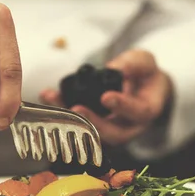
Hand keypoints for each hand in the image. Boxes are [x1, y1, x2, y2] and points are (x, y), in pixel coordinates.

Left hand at [40, 50, 172, 145]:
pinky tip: (48, 96)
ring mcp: (109, 130)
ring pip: (90, 132)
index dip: (122, 106)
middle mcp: (129, 127)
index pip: (137, 113)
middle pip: (112, 133)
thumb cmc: (144, 75)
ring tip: (52, 98)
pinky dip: (61, 111)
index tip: (106, 97)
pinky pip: (77, 124)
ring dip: (69, 117)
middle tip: (75, 107)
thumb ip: (133, 63)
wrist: (139, 88)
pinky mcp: (92, 127)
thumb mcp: (145, 62)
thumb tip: (114, 68)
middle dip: (92, 121)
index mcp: (146, 111)